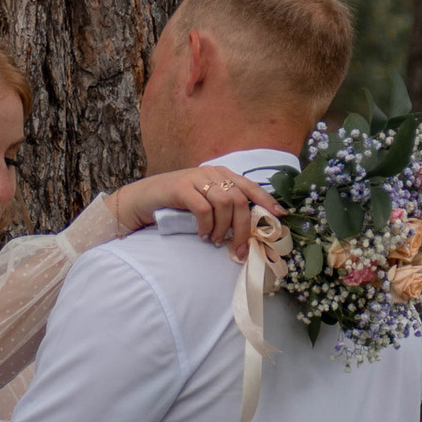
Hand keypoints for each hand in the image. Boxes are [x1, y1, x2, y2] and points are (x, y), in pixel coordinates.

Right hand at [111, 164, 274, 253]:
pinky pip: (202, 207)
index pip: (250, 186)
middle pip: (239, 200)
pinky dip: (206, 225)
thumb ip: (224, 208)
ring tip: (215, 241)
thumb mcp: (204, 202)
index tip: (279, 217)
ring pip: (224, 203)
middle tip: (239, 249)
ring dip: (223, 228)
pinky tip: (203, 235)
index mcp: (221, 174)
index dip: (266, 201)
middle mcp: (211, 172)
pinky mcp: (180, 187)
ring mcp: (195, 177)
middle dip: (243, 228)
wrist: (142, 199)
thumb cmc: (176, 204)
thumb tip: (247, 231)